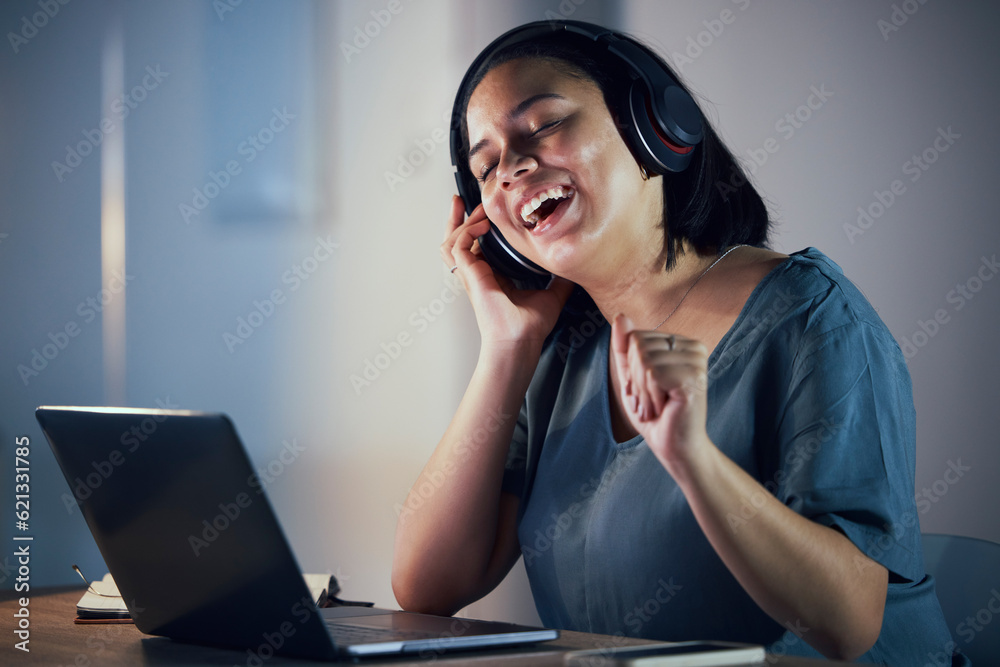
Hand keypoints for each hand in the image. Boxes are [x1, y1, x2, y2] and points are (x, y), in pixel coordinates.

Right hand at [441, 195, 572, 346]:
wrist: (521, 341)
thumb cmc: (530, 327)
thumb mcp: (552, 294)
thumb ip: (560, 278)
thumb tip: (573, 265)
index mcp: (492, 276)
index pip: (476, 247)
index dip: (476, 228)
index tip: (484, 211)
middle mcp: (478, 274)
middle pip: (456, 241)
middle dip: (456, 219)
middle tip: (462, 200)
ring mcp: (471, 275)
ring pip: (451, 242)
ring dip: (459, 222)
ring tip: (471, 207)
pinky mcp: (470, 276)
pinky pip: (458, 247)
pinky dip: (466, 232)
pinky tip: (481, 225)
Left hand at [610, 313, 711, 477]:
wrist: (673, 446)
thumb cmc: (654, 413)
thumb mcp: (631, 376)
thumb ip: (625, 348)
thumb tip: (620, 316)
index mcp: (682, 343)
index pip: (636, 337)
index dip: (631, 368)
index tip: (645, 390)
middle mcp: (694, 346)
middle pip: (638, 345)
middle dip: (635, 380)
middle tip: (651, 401)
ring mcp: (697, 360)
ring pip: (644, 360)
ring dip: (642, 391)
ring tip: (656, 406)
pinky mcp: (694, 377)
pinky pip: (652, 374)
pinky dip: (650, 396)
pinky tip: (664, 408)